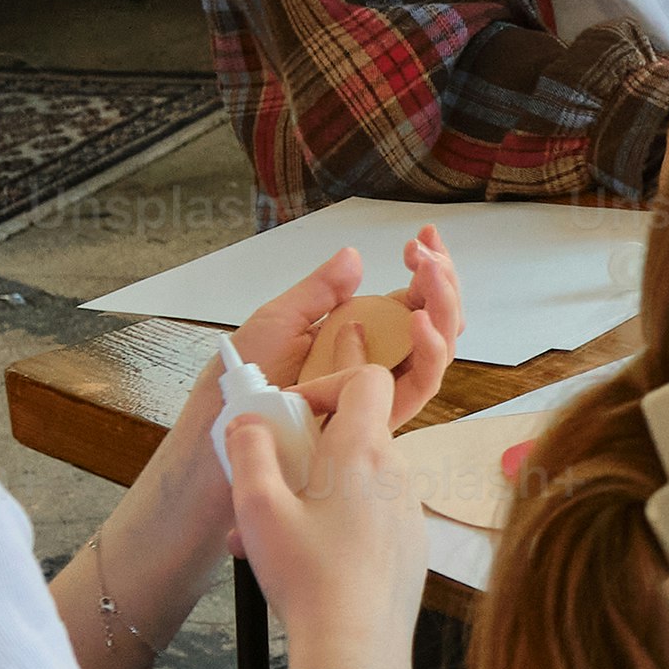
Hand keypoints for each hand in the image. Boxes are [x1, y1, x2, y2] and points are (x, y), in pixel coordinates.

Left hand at [214, 230, 460, 436]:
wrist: (224, 432)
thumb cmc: (241, 385)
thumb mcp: (277, 322)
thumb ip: (318, 292)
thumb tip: (355, 257)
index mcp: (359, 337)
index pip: (409, 301)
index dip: (425, 269)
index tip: (422, 236)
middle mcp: (377, 363)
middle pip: (433, 323)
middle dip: (442, 282)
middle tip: (428, 251)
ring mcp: (381, 391)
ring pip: (438, 351)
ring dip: (444, 306)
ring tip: (431, 271)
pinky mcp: (380, 418)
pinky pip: (421, 387)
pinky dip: (430, 351)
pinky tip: (421, 319)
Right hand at [221, 359, 429, 668]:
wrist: (355, 648)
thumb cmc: (309, 577)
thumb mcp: (257, 507)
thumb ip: (250, 452)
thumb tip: (250, 423)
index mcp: (364, 452)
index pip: (366, 381)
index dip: (327, 385)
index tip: (292, 415)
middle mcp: (397, 474)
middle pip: (355, 435)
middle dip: (306, 451)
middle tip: (268, 482)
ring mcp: (409, 512)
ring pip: (358, 482)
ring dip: (315, 494)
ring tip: (270, 535)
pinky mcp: (410, 546)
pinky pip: (372, 518)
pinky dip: (338, 525)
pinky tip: (303, 562)